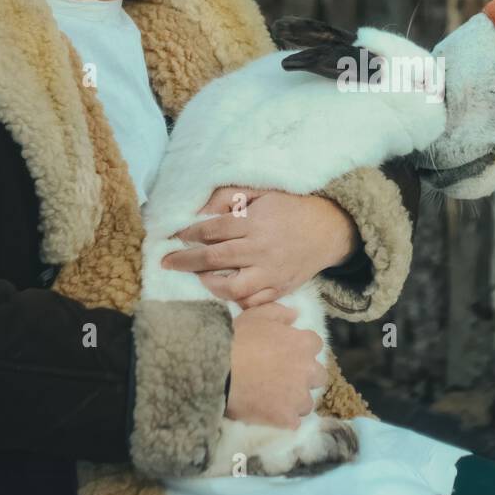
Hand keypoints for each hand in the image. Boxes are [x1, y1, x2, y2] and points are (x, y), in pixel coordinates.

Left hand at [162, 186, 358, 307]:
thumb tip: (199, 212)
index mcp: (256, 222)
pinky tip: (225, 292)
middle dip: (185, 261)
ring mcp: (272, 272)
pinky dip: (236, 301)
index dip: (190, 233)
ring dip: (208, 284)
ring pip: (232, 288)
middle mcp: (262, 249)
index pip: (213, 230)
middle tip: (166, 263)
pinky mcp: (280, 289)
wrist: (328, 229)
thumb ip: (229, 197)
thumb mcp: (260, 192)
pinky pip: (253, 303)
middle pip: (215, 259)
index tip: (176, 236)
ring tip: (199, 278)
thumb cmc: (290, 207)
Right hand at [226, 302, 327, 426]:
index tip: (287, 353)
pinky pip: (294, 422)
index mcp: (304, 343)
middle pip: (318, 376)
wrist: (217, 369)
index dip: (301, 350)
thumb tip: (296, 315)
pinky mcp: (287, 418)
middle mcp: (308, 370)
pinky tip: (270, 415)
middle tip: (284, 378)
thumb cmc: (237, 339)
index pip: (315, 346)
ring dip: (295, 401)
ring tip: (274, 400)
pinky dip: (284, 420)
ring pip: (306, 402)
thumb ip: (280, 313)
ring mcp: (298, 396)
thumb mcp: (257, 315)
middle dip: (305, 377)